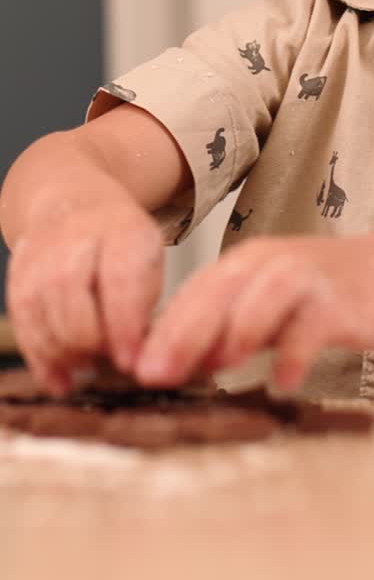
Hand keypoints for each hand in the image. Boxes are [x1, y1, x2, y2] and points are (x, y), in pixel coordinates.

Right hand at [6, 192, 164, 395]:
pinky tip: (58, 379)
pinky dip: (38, 354)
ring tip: (83, 372)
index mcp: (124, 228)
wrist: (75, 200)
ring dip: (59, 349)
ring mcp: (41, 247)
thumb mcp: (149, 261)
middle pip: (69, 286)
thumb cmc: (123, 246)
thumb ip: (145, 306)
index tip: (130, 362)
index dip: (123, 323)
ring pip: (38, 302)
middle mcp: (78, 231)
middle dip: (86, 336)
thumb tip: (141, 361)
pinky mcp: (18, 267)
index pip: (120, 275)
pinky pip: (20, 313)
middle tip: (105, 362)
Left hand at [135, 231, 373, 392]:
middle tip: (155, 374)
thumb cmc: (332, 294)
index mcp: (249, 263)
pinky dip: (295, 352)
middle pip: (218, 293)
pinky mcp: (341, 300)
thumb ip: (233, 327)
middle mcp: (273, 262)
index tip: (135, 369)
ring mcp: (308, 278)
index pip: (195, 293)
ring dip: (235, 332)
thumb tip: (182, 364)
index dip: (163, 330)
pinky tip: (284, 380)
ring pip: (261, 298)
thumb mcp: (274, 305)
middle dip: (182, 334)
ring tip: (216, 368)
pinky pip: (312, 324)